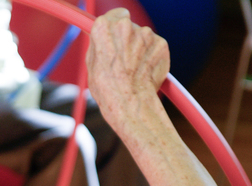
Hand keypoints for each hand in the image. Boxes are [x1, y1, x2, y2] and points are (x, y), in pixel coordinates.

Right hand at [86, 8, 168, 133]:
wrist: (130, 103)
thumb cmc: (107, 89)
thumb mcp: (91, 65)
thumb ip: (97, 45)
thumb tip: (98, 37)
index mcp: (104, 28)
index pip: (112, 16)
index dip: (113, 27)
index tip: (114, 35)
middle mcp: (125, 26)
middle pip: (128, 25)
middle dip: (126, 39)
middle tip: (123, 59)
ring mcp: (145, 34)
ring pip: (142, 36)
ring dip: (139, 48)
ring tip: (133, 69)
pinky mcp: (160, 44)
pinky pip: (155, 46)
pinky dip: (151, 56)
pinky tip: (143, 71)